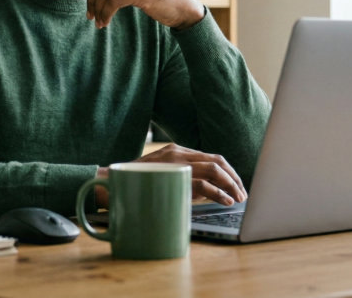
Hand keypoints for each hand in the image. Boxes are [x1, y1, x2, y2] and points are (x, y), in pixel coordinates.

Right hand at [94, 144, 246, 207]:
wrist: (108, 183)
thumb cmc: (135, 183)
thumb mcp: (161, 176)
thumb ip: (181, 178)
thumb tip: (207, 192)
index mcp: (176, 151)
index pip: (212, 157)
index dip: (229, 172)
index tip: (237, 186)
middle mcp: (177, 153)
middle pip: (217, 161)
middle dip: (234, 178)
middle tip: (243, 193)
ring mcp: (174, 163)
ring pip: (213, 170)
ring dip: (230, 185)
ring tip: (238, 198)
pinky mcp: (171, 176)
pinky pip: (202, 183)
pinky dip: (218, 193)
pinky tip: (225, 201)